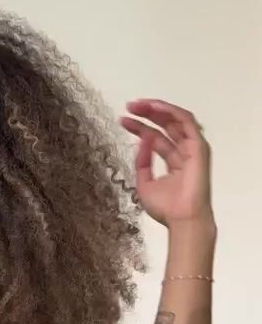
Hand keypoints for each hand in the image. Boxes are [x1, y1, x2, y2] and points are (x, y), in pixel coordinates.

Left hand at [120, 99, 212, 226]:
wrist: (182, 218)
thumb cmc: (165, 208)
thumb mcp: (144, 183)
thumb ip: (141, 162)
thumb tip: (140, 140)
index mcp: (173, 160)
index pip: (155, 137)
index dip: (139, 127)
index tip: (123, 119)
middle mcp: (183, 152)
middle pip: (165, 126)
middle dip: (147, 114)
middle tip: (130, 106)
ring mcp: (192, 148)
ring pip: (175, 120)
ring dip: (158, 109)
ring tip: (139, 105)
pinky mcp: (198, 145)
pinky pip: (186, 122)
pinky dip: (171, 111)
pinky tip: (155, 107)